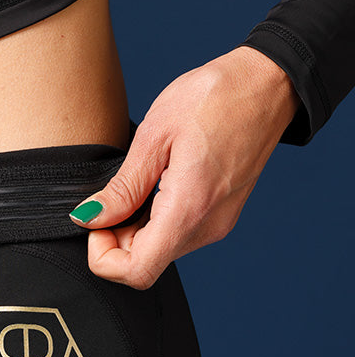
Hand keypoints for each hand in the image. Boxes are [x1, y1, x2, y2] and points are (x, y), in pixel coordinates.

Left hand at [69, 47, 301, 289]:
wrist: (268, 84)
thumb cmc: (215, 97)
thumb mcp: (155, 135)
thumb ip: (122, 187)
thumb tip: (89, 219)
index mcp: (188, 210)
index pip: (137, 272)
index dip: (104, 258)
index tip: (97, 223)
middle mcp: (206, 228)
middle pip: (145, 264)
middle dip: (115, 240)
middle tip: (112, 197)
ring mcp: (217, 225)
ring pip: (159, 251)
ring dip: (135, 230)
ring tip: (138, 183)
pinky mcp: (220, 217)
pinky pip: (177, 236)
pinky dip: (155, 222)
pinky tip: (156, 185)